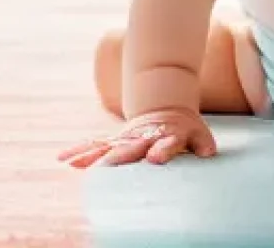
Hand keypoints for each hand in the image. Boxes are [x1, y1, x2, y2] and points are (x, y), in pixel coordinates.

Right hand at [58, 108, 216, 167]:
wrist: (166, 107)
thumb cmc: (183, 127)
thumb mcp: (198, 132)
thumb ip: (202, 143)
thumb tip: (209, 152)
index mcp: (166, 135)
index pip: (166, 144)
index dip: (162, 150)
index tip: (155, 158)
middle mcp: (143, 136)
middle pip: (132, 147)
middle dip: (121, 155)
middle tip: (109, 164)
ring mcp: (127, 138)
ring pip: (109, 146)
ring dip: (93, 155)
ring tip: (74, 163)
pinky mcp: (115, 141)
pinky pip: (96, 147)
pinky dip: (81, 152)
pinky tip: (64, 159)